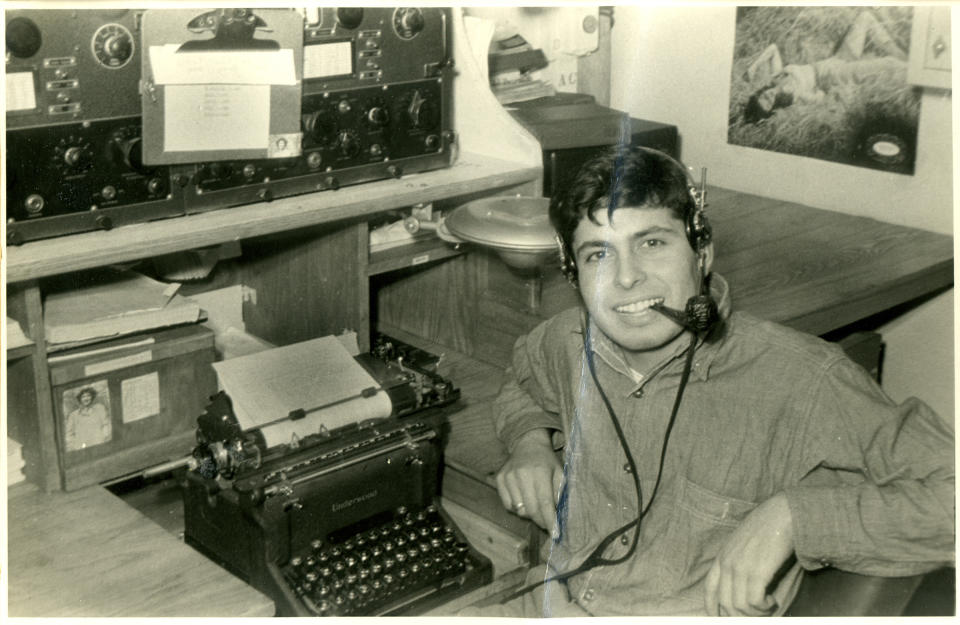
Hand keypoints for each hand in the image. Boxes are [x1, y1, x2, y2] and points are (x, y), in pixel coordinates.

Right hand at [495, 429, 563, 530]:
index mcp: (540, 471)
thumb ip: (560, 493)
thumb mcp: (560, 473)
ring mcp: (508, 476)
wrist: (528, 444)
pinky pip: (508, 505)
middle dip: (541, 521)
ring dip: (529, 513)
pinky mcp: (499, 479)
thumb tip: (559, 517)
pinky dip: (517, 508)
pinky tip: (523, 498)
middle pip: (531, 509)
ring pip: (519, 510)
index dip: (550, 521)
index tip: (556, 534)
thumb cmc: (547, 462)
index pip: (545, 503)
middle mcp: (522, 474)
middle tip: (547, 523)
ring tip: (535, 504)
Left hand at [704, 493, 793, 615]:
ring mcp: (740, 567)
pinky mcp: (756, 571)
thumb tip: (742, 588)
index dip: (713, 607)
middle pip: (725, 603)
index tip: (719, 618)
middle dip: (741, 615)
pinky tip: (773, 601)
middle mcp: (727, 563)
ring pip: (740, 606)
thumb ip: (737, 561)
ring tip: (769, 607)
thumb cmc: (767, 528)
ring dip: (756, 613)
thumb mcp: (743, 543)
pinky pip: (754, 602)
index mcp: (722, 557)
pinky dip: (764, 607)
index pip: (709, 589)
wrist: (782, 514)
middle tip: (759, 614)